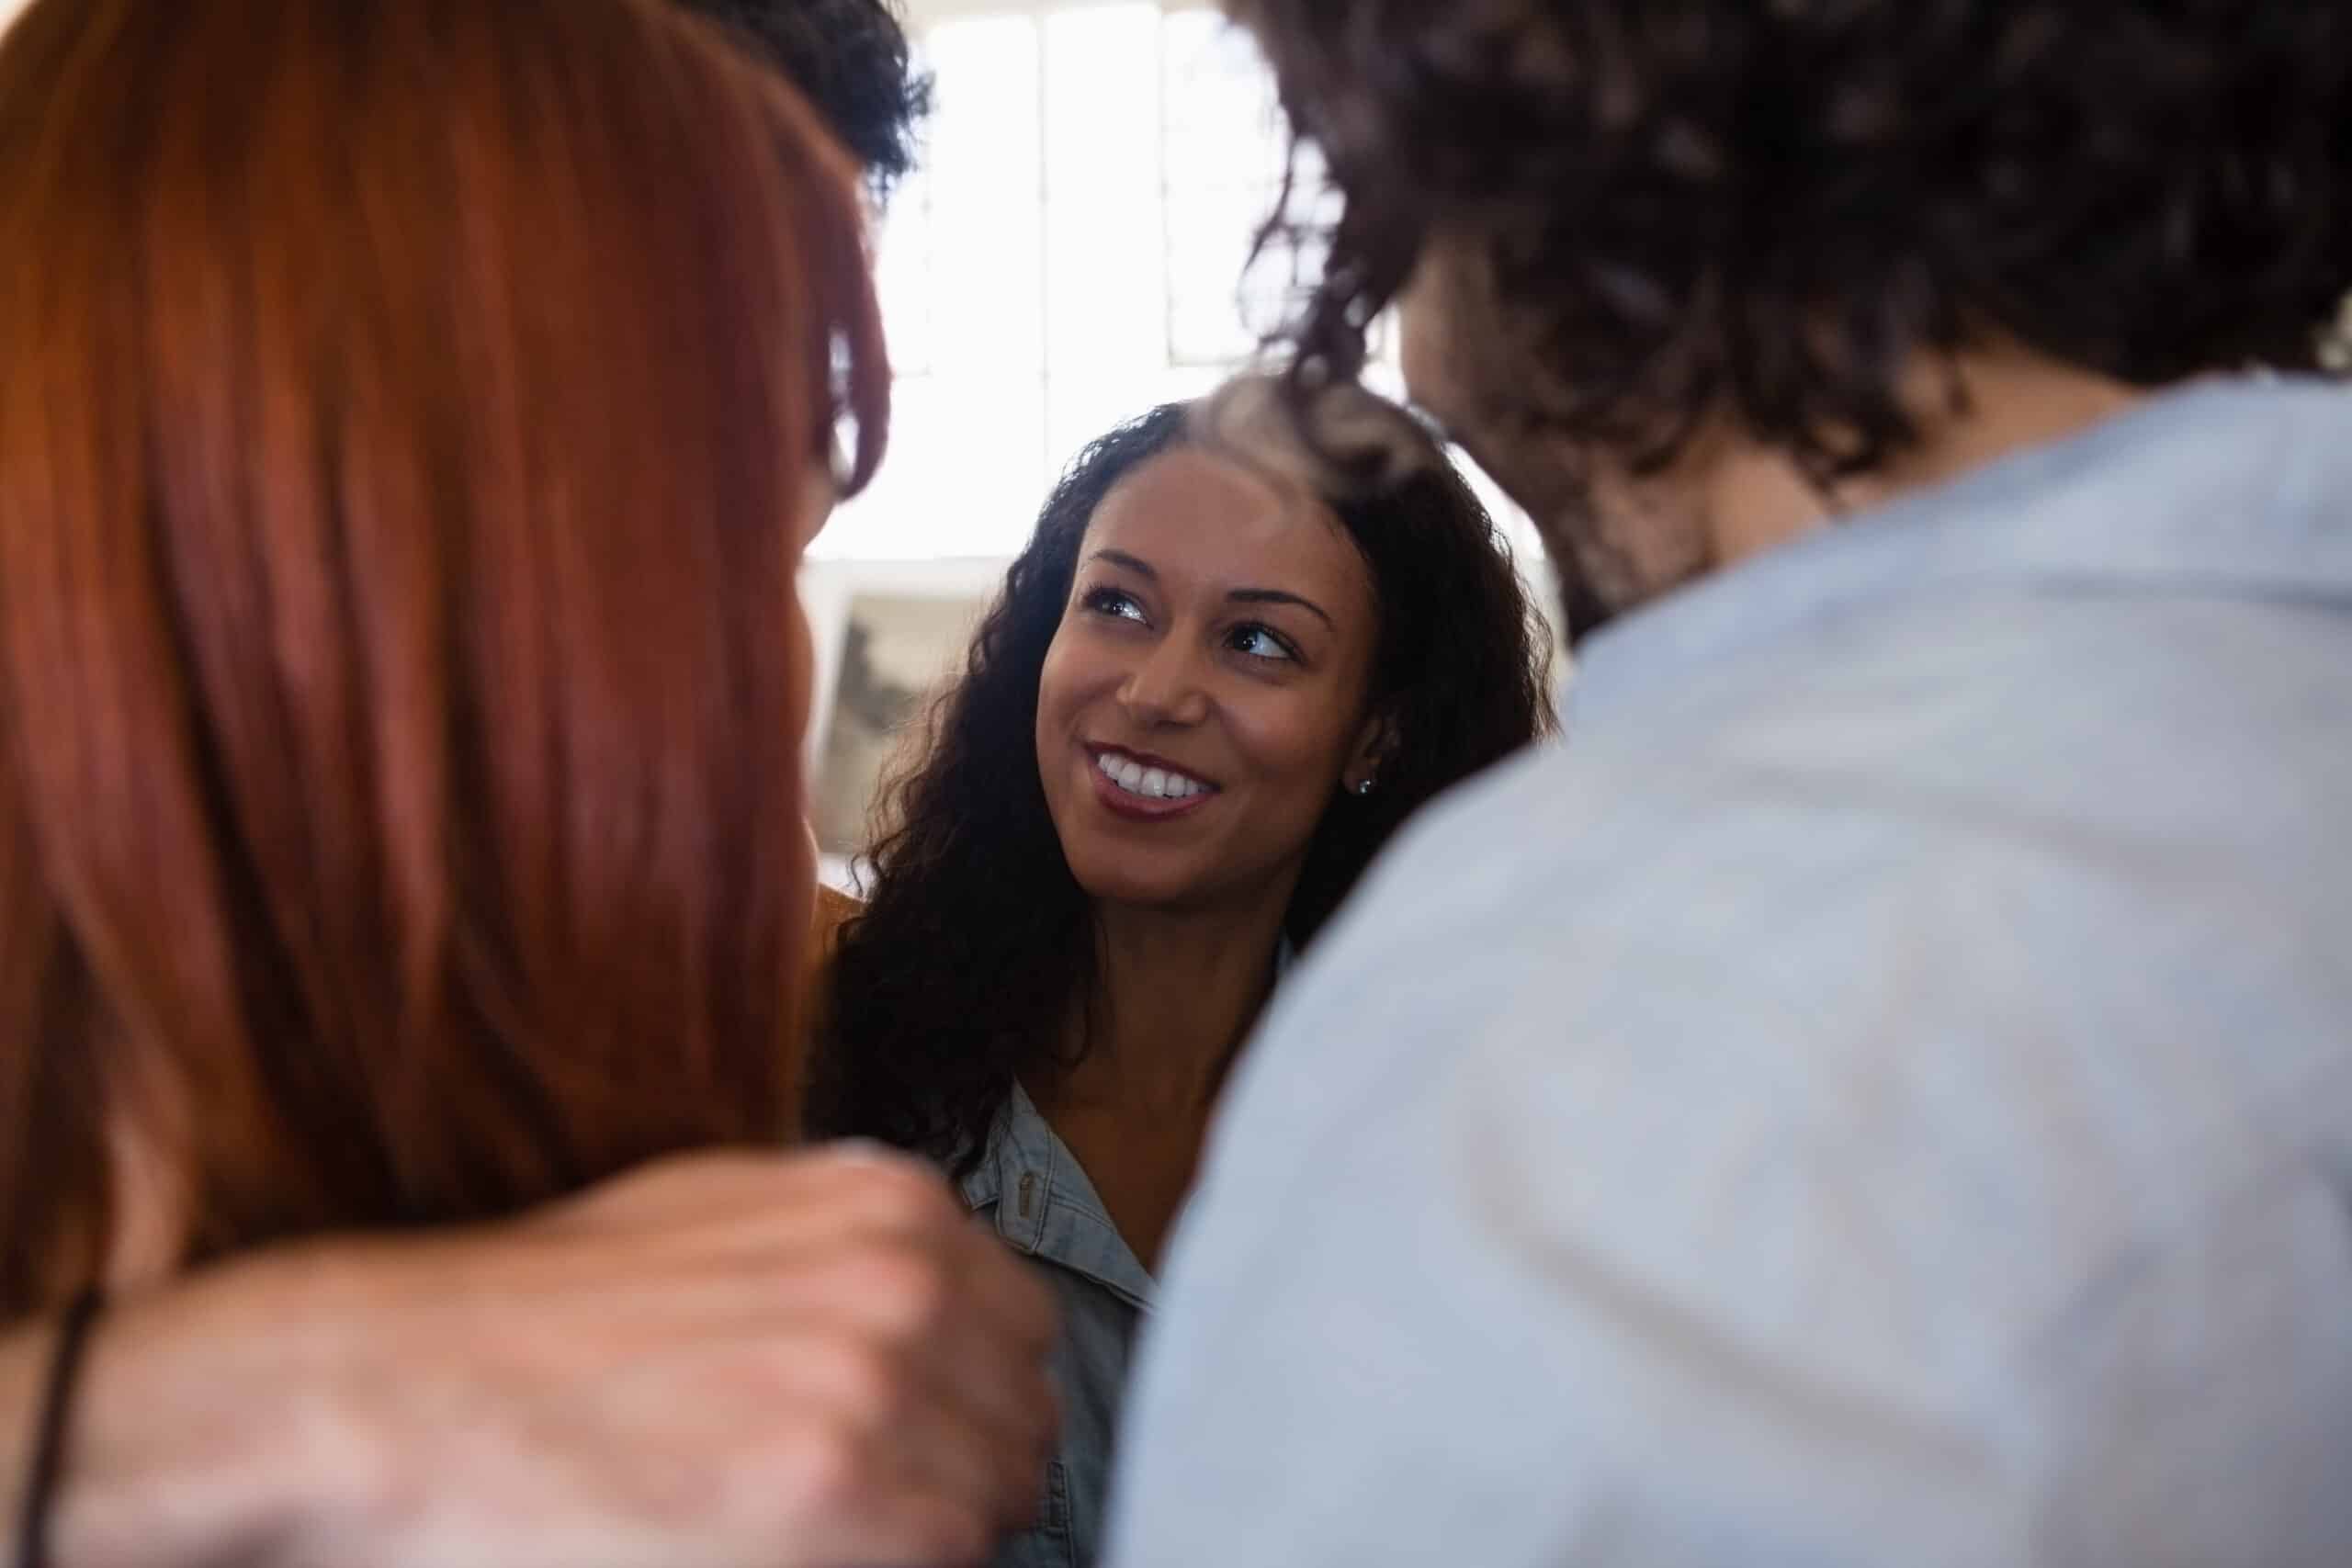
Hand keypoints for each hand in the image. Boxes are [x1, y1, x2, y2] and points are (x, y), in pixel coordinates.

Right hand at [51, 1146, 1058, 1567]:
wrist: (417, 1386)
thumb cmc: (548, 1309)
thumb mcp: (725, 1210)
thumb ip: (853, 1247)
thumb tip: (942, 1306)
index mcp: (891, 1210)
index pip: (1027, 1328)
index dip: (977, 1395)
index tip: (940, 1434)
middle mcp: (904, 1288)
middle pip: (1021, 1424)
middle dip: (962, 1468)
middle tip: (875, 1501)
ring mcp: (876, 1394)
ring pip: (987, 1507)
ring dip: (925, 1530)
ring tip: (824, 1529)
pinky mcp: (835, 1499)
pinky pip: (935, 1558)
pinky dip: (886, 1563)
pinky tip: (796, 1549)